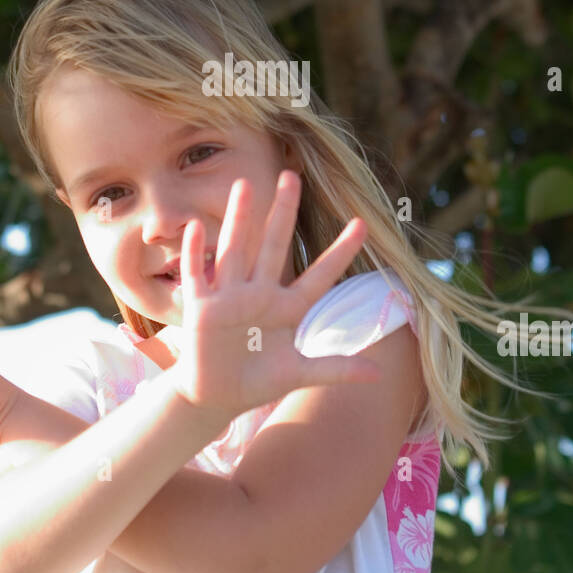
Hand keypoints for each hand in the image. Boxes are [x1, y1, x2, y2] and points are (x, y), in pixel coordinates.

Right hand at [169, 171, 380, 422]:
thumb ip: (336, 369)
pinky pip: (198, 276)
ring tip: (245, 186)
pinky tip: (195, 227)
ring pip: (236, 250)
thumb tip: (378, 374)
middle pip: (274, 246)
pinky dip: (194, 253)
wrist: (216, 396)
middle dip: (283, 213)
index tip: (362, 223)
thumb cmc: (258, 381)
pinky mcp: (201, 309)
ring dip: (239, 219)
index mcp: (287, 308)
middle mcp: (260, 294)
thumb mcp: (300, 374)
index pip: (320, 276)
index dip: (340, 252)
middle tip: (292, 176)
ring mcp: (230, 298)